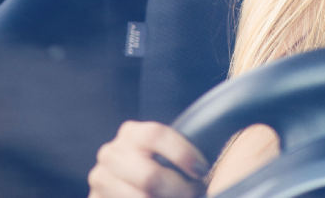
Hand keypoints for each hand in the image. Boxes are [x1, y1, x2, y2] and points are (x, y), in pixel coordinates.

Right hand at [88, 120, 209, 197]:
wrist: (125, 188)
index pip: (157, 135)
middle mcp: (111, 153)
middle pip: (150, 175)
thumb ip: (183, 152)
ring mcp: (100, 179)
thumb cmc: (159, 172)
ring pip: (141, 197)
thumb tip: (224, 143)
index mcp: (132, 133)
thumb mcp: (167, 155)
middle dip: (177, 190)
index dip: (183, 153)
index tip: (201, 170)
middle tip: (192, 193)